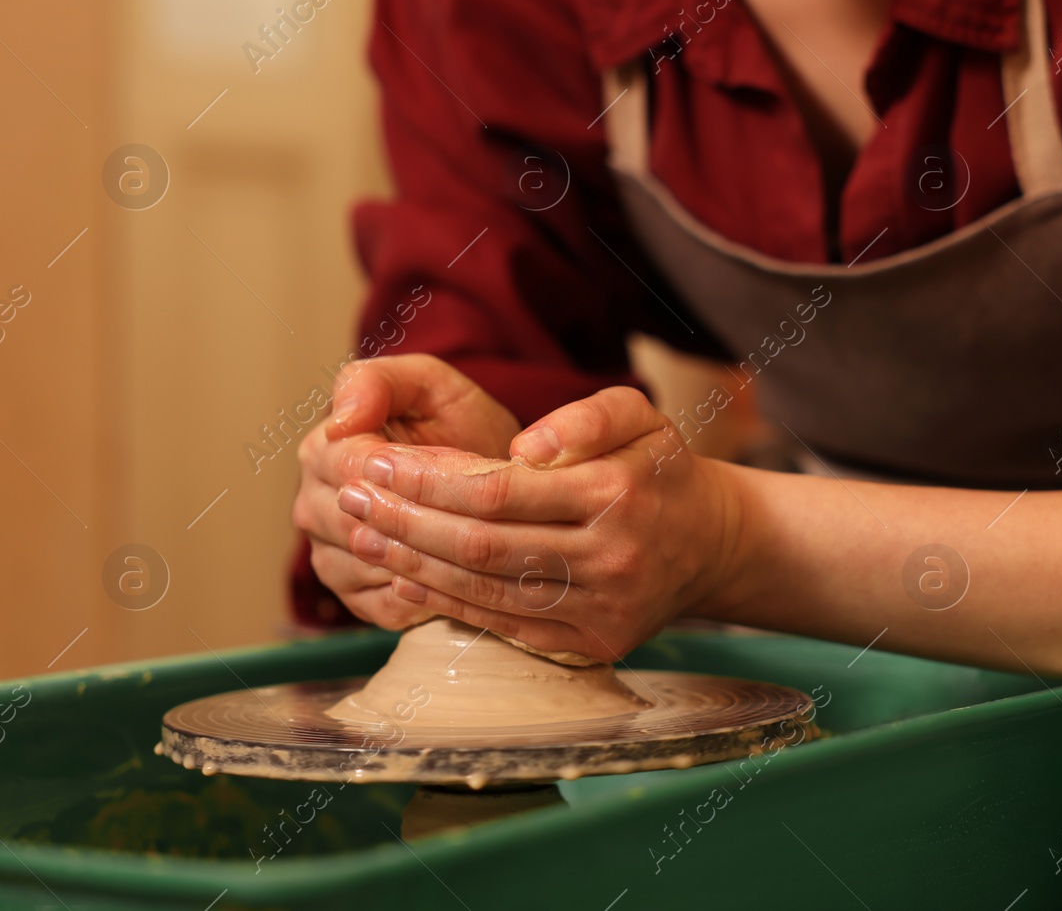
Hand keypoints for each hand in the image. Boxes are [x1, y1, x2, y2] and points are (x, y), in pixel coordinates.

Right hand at [293, 353, 521, 627]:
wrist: (492, 476)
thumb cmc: (462, 425)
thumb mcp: (431, 386)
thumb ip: (379, 382)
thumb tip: (341, 421)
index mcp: (323, 449)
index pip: (349, 467)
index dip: (406, 472)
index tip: (455, 470)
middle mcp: (314, 504)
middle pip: (353, 522)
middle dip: (415, 517)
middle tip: (472, 512)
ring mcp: (329, 553)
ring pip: (366, 567)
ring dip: (418, 558)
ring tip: (468, 544)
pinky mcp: (354, 597)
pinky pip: (381, 606)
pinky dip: (422, 595)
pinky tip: (456, 575)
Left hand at [332, 387, 744, 658]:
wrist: (710, 543)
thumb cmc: (658, 470)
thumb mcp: (639, 417)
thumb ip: (585, 417)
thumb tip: (523, 449)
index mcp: (618, 493)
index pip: (497, 492)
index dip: (428, 480)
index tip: (378, 462)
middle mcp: (611, 556)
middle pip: (481, 546)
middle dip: (406, 520)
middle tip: (352, 496)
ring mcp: (602, 608)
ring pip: (485, 591)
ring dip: (414, 562)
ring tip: (364, 532)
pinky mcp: (592, 644)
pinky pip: (504, 625)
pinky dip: (448, 601)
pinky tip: (407, 574)